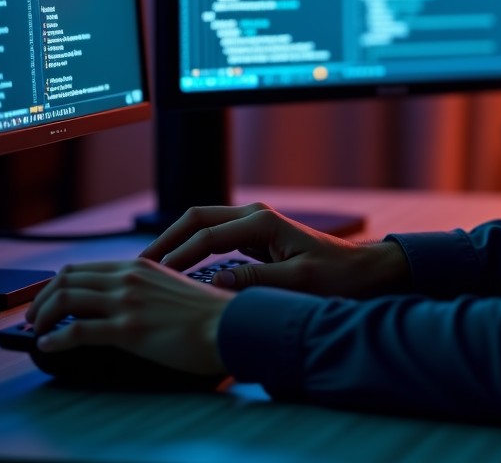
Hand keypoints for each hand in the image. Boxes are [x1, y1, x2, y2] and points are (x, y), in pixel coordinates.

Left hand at [24, 258, 231, 374]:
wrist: (228, 326)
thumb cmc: (207, 314)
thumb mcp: (172, 287)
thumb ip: (146, 287)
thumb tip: (122, 299)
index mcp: (139, 267)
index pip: (83, 268)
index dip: (56, 284)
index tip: (46, 299)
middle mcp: (129, 279)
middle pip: (67, 279)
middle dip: (41, 298)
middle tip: (32, 316)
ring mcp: (128, 303)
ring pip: (66, 299)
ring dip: (42, 315)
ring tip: (35, 329)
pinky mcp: (128, 330)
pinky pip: (78, 331)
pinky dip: (55, 339)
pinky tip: (48, 345)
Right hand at [139, 202, 410, 297]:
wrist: (362, 270)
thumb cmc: (336, 276)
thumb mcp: (297, 283)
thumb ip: (254, 283)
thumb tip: (213, 285)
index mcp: (262, 221)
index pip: (206, 234)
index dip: (177, 255)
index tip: (153, 276)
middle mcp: (255, 215)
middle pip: (197, 218)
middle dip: (167, 240)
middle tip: (138, 267)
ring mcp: (254, 223)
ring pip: (203, 225)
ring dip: (177, 243)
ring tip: (150, 269)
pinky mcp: (255, 236)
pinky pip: (215, 238)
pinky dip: (192, 249)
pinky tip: (179, 270)